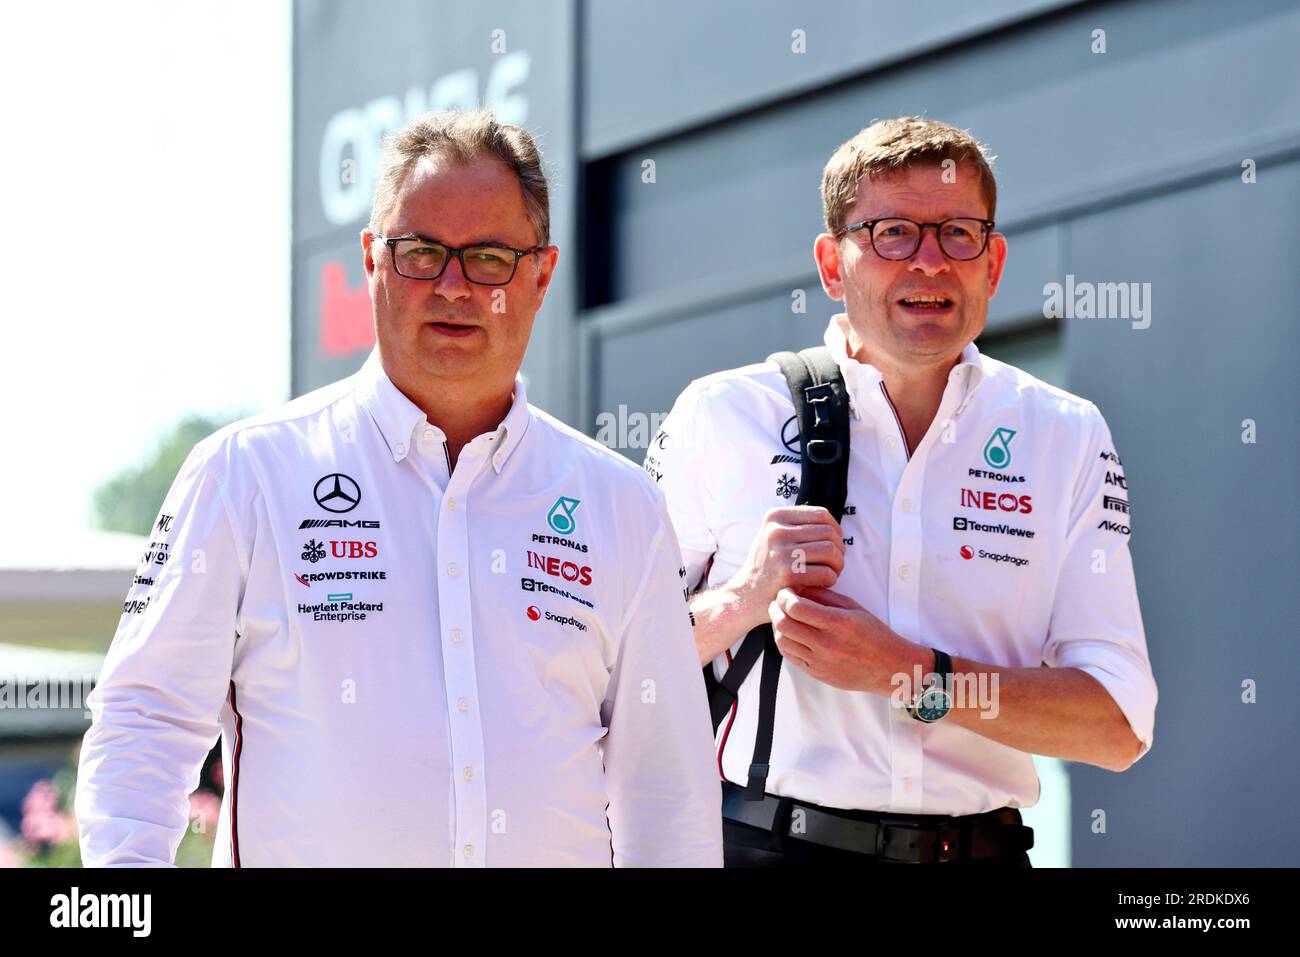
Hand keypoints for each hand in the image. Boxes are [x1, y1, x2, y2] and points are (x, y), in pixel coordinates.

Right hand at [726, 506, 844, 631]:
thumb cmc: (768, 566)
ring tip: (831, 573)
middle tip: (835, 564)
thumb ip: (800, 526)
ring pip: (830, 551)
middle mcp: (777, 531)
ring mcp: (781, 552)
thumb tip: (835, 527)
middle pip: (828, 533)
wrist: (746, 594)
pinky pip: (826, 573)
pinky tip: (822, 584)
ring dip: (838, 565)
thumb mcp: (774, 536)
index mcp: (775, 517)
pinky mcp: (787, 574)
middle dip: (839, 550)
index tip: (834, 545)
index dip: (835, 530)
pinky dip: (830, 580)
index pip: (821, 514)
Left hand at [769, 586, 922, 693]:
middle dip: (775, 609)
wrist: (889, 666)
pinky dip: (784, 642)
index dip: (784, 596)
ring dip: (777, 626)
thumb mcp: (853, 607)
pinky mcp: (817, 673)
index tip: (786, 592)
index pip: (796, 607)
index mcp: (837, 623)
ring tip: (783, 617)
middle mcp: (827, 644)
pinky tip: (790, 633)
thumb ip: (825, 595)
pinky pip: (790, 656)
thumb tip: (799, 587)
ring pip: (782, 642)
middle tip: (778, 602)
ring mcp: (820, 662)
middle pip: (784, 624)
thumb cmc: (874, 633)